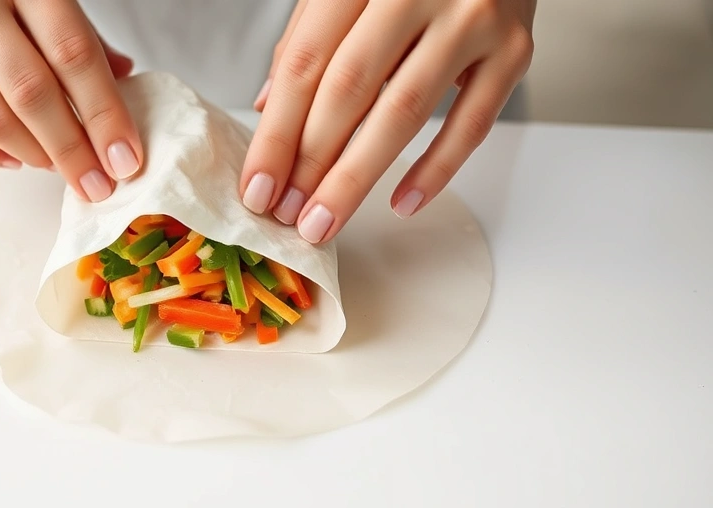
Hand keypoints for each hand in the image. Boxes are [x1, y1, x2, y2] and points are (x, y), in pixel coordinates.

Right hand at [0, 0, 143, 201]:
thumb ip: (79, 29)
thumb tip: (121, 78)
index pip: (72, 56)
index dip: (103, 113)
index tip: (125, 157)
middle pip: (32, 96)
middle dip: (73, 151)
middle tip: (99, 185)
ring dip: (35, 156)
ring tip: (64, 170)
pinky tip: (17, 159)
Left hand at [241, 0, 535, 242]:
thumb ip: (308, 37)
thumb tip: (269, 108)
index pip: (305, 62)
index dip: (277, 132)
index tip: (258, 186)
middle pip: (349, 90)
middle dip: (310, 162)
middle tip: (286, 213)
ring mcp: (473, 17)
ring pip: (404, 111)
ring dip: (357, 176)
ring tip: (326, 220)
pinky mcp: (515, 49)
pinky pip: (473, 122)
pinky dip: (436, 169)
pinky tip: (401, 203)